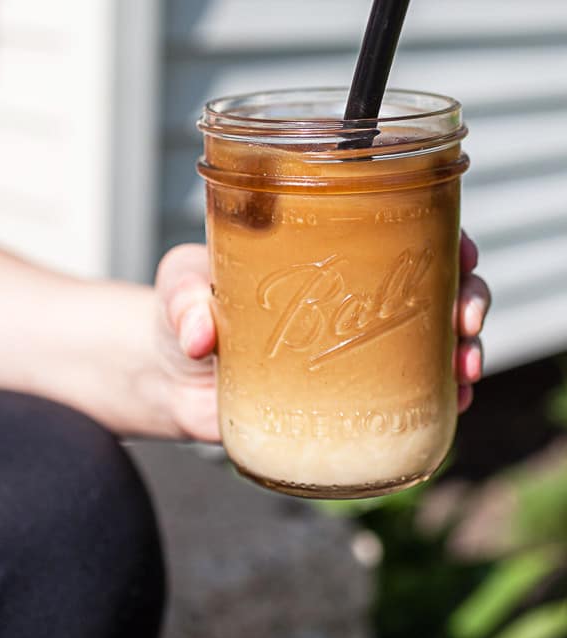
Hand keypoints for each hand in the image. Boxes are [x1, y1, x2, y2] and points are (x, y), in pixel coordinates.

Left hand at [156, 232, 491, 440]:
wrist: (170, 376)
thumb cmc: (184, 309)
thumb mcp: (180, 286)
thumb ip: (183, 300)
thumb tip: (202, 335)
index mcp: (323, 255)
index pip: (396, 233)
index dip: (441, 238)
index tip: (462, 248)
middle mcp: (348, 301)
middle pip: (431, 287)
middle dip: (467, 298)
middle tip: (465, 319)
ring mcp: (351, 352)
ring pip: (430, 343)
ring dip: (463, 352)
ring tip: (466, 368)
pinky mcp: (343, 400)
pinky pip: (405, 397)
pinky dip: (438, 399)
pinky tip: (454, 404)